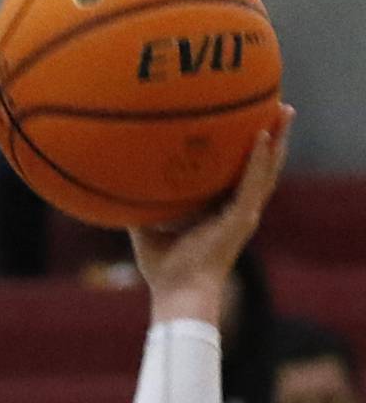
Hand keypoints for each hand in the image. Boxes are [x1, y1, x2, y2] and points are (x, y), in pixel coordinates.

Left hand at [129, 105, 293, 320]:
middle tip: (279, 107)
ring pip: (268, 170)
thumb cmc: (164, 271)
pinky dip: (258, 160)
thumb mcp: (148, 232)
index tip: (251, 123)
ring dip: (278, 139)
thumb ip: (140, 209)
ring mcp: (243, 215)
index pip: (241, 175)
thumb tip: (117, 187)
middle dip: (274, 136)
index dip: (249, 150)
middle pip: (263, 166)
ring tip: (284, 111)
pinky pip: (252, 184)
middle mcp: (238, 211)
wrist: (178, 294)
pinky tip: (261, 136)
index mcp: (223, 212)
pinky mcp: (241, 220)